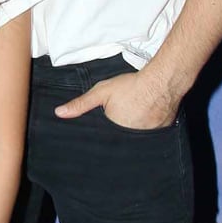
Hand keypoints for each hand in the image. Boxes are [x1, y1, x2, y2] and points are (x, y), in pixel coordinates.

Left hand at [54, 70, 178, 129]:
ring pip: (135, 138)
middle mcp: (130, 138)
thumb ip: (81, 104)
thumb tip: (60, 113)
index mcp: (113, 132)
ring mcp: (146, 138)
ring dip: (133, 130)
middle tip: (122, 116)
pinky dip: (147, 128)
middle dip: (117, 132)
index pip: (104, 140)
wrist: (161, 82)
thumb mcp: (101, 92)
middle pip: (119, 140)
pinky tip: (147, 117)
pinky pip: (150, 135)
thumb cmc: (132, 86)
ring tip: (134, 116)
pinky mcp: (160, 134)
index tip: (102, 130)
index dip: (102, 135)